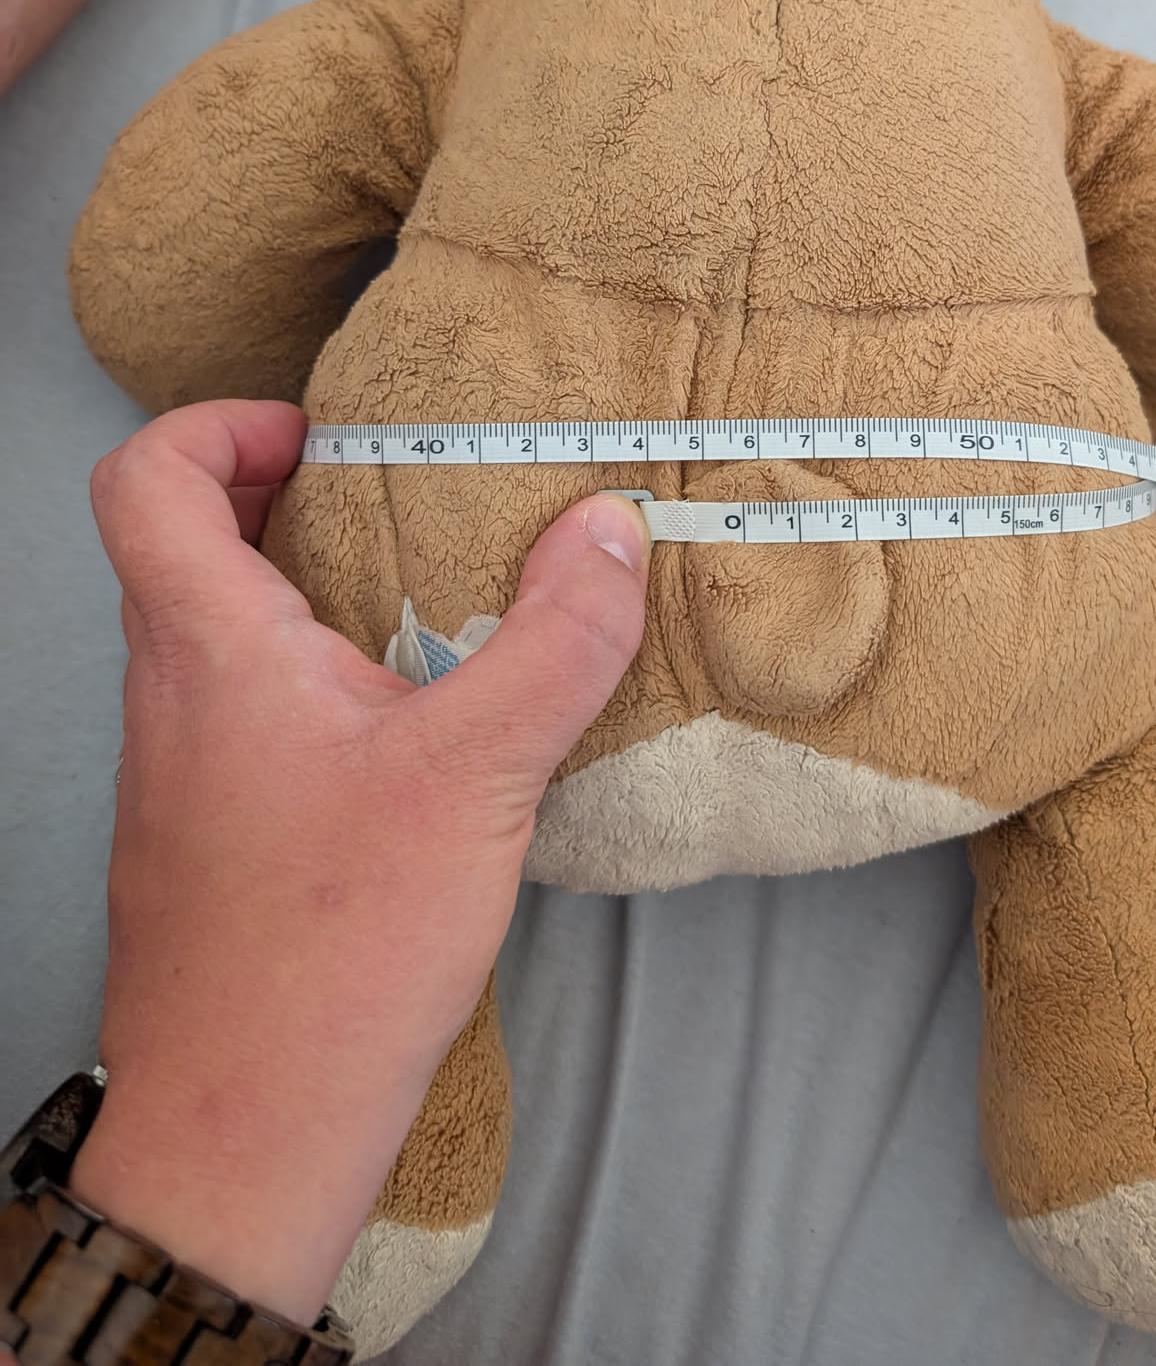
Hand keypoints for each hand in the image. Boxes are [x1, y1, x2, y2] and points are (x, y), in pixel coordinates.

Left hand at [68, 400, 650, 1324]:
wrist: (245, 1133)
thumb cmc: (330, 955)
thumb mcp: (476, 775)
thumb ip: (554, 642)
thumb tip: (608, 533)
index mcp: (210, 647)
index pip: (146, 476)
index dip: (218, 423)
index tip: (318, 434)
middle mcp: (173, 697)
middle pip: (181, 543)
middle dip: (283, 497)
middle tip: (387, 500)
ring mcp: (183, 772)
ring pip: (216, 633)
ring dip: (301, 591)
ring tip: (416, 605)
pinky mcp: (211, 836)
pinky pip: (245, 712)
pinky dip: (313, 680)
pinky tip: (410, 731)